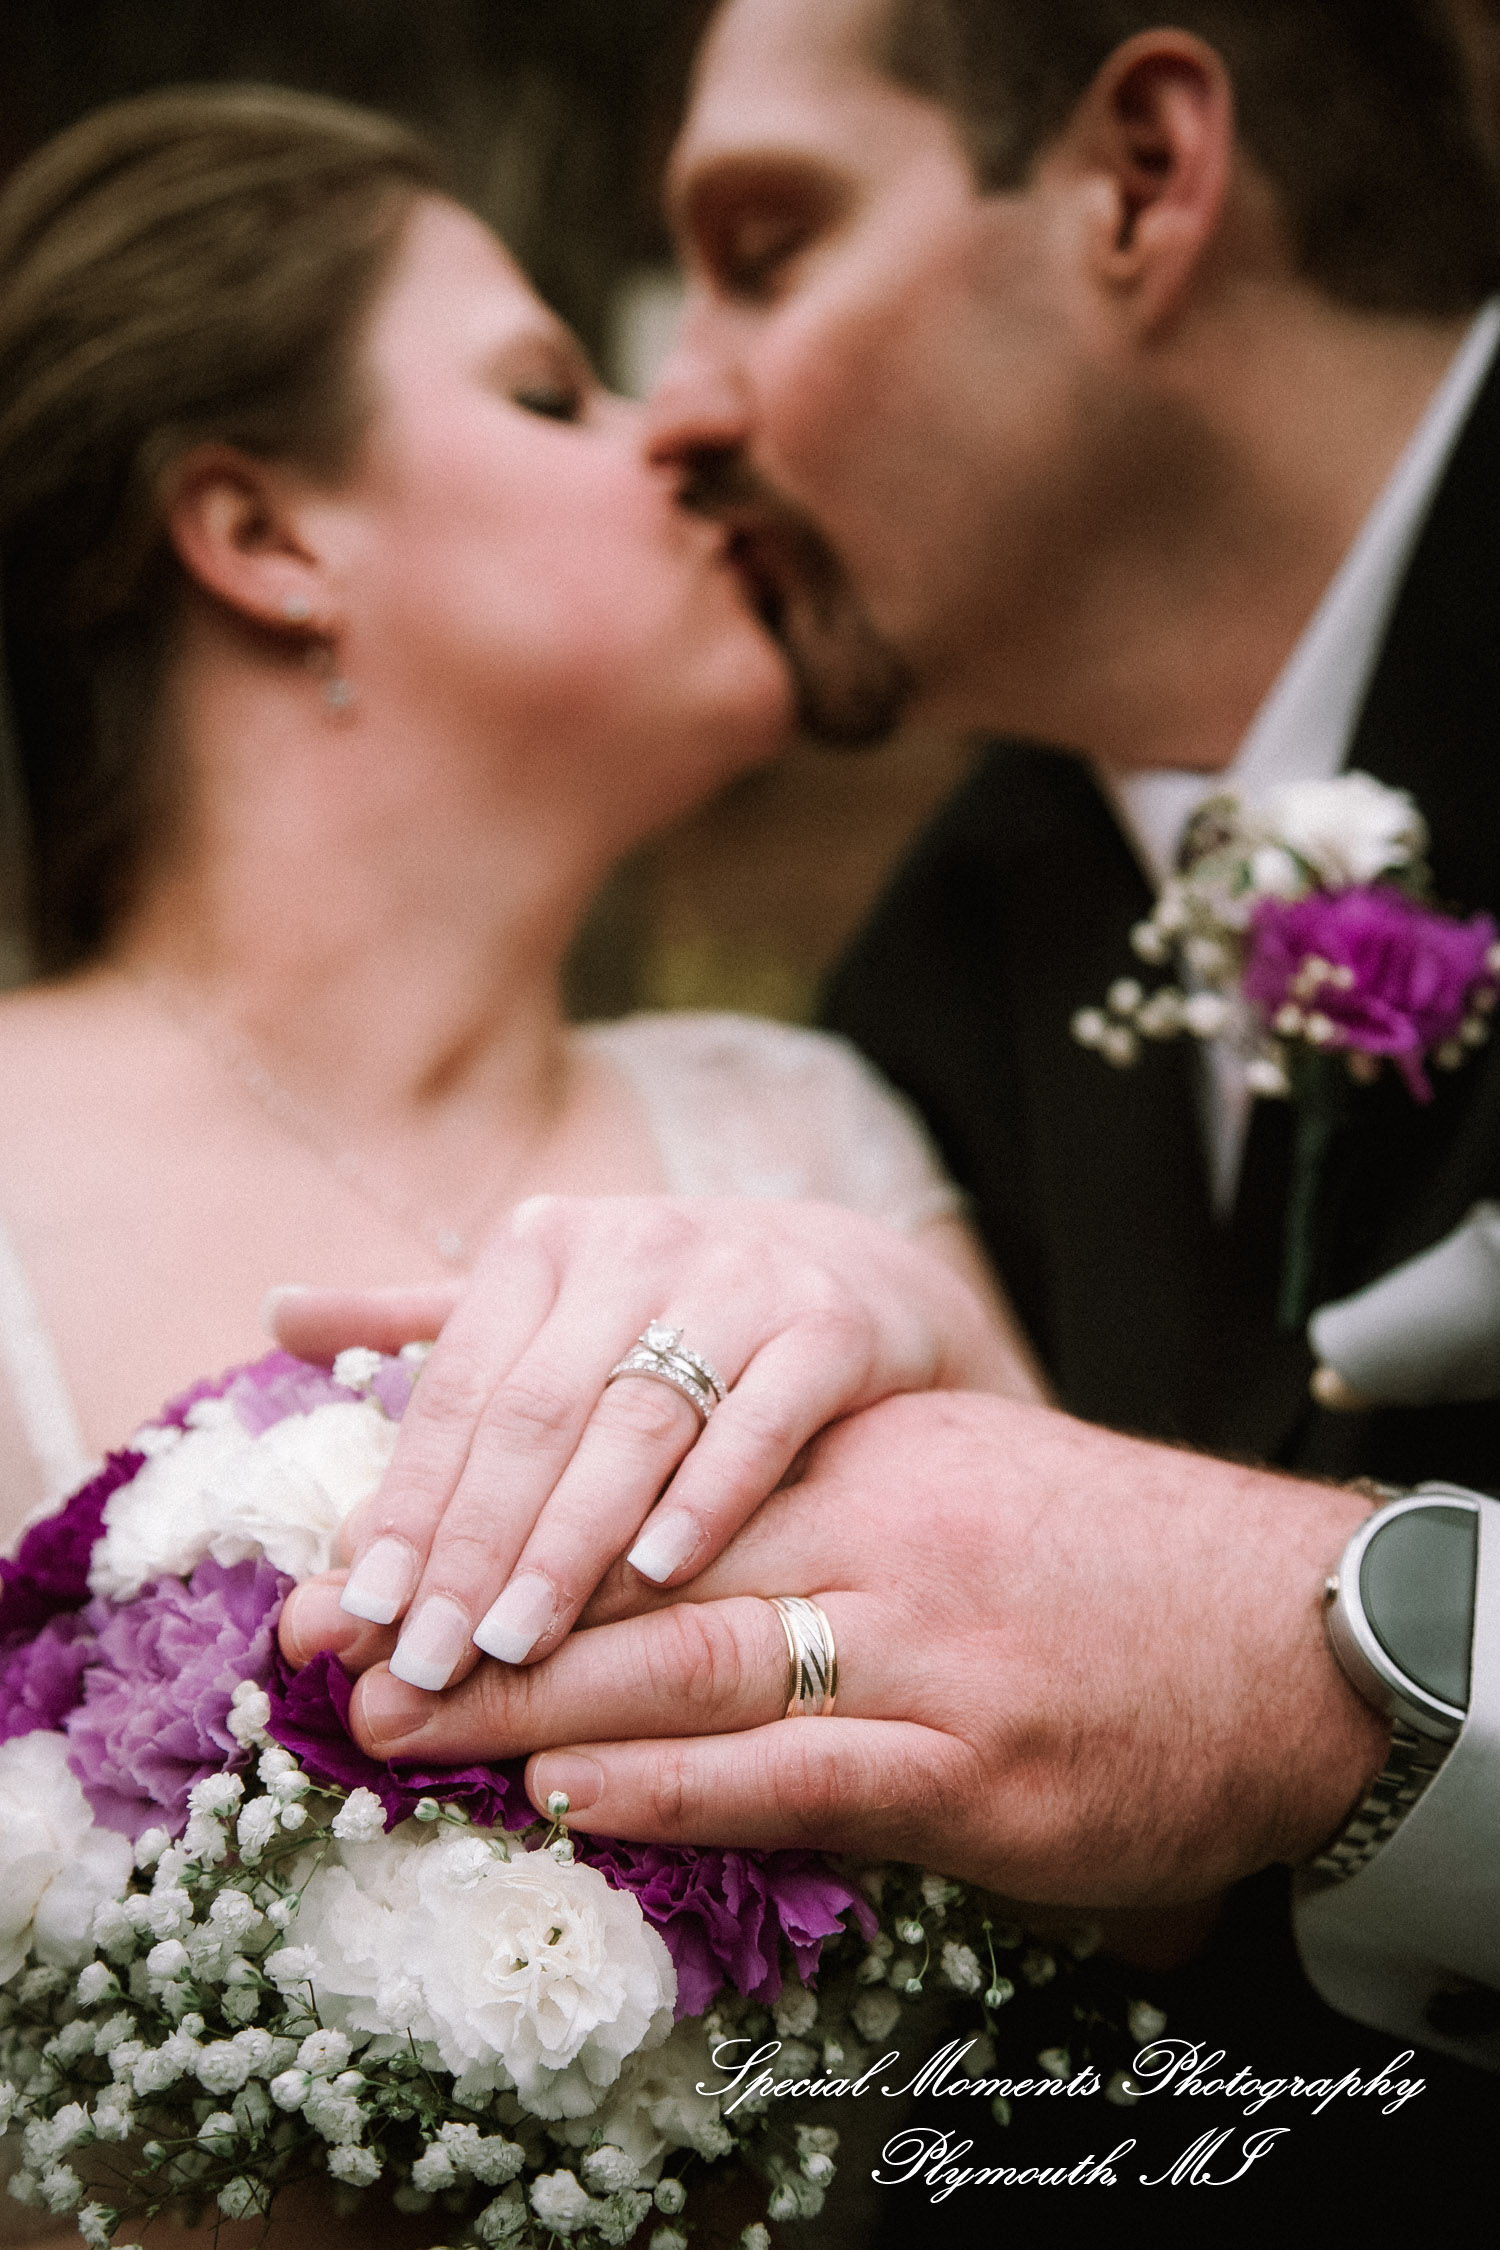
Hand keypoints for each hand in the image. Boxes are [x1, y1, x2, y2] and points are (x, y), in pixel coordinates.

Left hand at [270, 1194, 1038, 1695]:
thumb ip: (422, 1324)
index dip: (405, 1502)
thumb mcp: (549, 1306)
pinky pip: (763, 1417)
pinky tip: (661, 1577)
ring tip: (517, 1644)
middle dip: (472, 1545)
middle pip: (534, 1411)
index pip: (458, 1388)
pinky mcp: (831, 1322)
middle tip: (424, 1662)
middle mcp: (636, 1244)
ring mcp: (740, 1278)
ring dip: (571, 1540)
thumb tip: (274, 1312)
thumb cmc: (670, 1317)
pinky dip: (709, 1496)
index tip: (358, 1616)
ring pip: (638, 1420)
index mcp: (546, 1244)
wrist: (856, 1279)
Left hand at [282, 1392, 1390, 1907]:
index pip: (646, 1469)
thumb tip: (652, 1524)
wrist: (1281, 1637)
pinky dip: (673, 1782)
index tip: (377, 1556)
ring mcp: (925, 1644)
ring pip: (694, 1658)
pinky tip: (573, 1786)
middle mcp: (876, 1528)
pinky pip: (796, 1771)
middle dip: (471, 1603)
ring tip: (405, 1721)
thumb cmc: (1089, 1566)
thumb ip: (794, 1487)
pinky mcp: (973, 1764)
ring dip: (531, 1697)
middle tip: (332, 1649)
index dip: (499, 1509)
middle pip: (638, 1559)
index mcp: (856, 1454)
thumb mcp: (939, 1482)